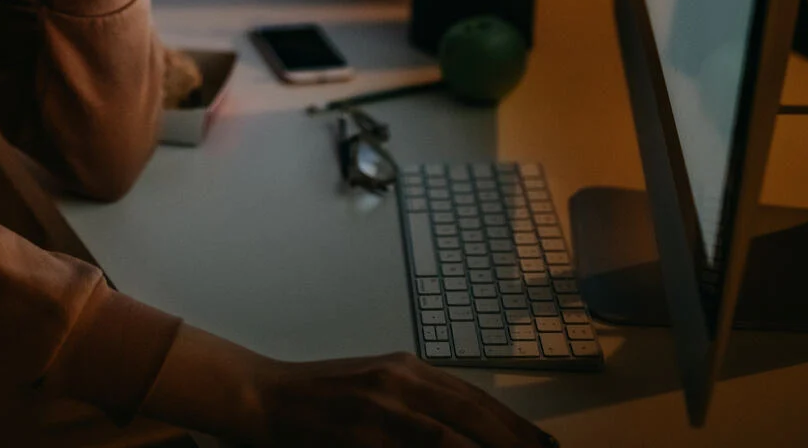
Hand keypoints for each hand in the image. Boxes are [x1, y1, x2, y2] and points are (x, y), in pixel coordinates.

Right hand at [253, 351, 556, 447]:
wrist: (262, 396)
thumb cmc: (318, 402)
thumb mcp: (373, 394)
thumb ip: (414, 409)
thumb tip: (459, 432)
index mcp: (406, 367)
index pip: (473, 395)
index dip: (514, 422)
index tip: (545, 444)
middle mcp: (400, 377)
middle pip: (472, 411)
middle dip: (515, 439)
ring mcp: (381, 401)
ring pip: (451, 432)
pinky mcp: (362, 428)